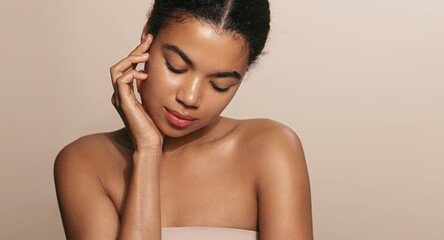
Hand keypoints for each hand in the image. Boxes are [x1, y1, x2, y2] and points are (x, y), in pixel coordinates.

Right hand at [110, 34, 163, 151]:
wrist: (150, 145)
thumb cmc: (154, 127)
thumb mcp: (155, 102)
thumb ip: (152, 89)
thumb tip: (158, 74)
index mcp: (127, 93)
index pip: (128, 67)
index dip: (137, 54)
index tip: (149, 43)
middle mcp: (120, 94)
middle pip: (121, 65)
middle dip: (135, 51)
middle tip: (148, 40)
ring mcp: (120, 98)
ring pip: (117, 69)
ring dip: (131, 59)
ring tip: (146, 55)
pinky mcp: (123, 103)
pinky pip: (121, 81)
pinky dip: (131, 74)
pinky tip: (145, 74)